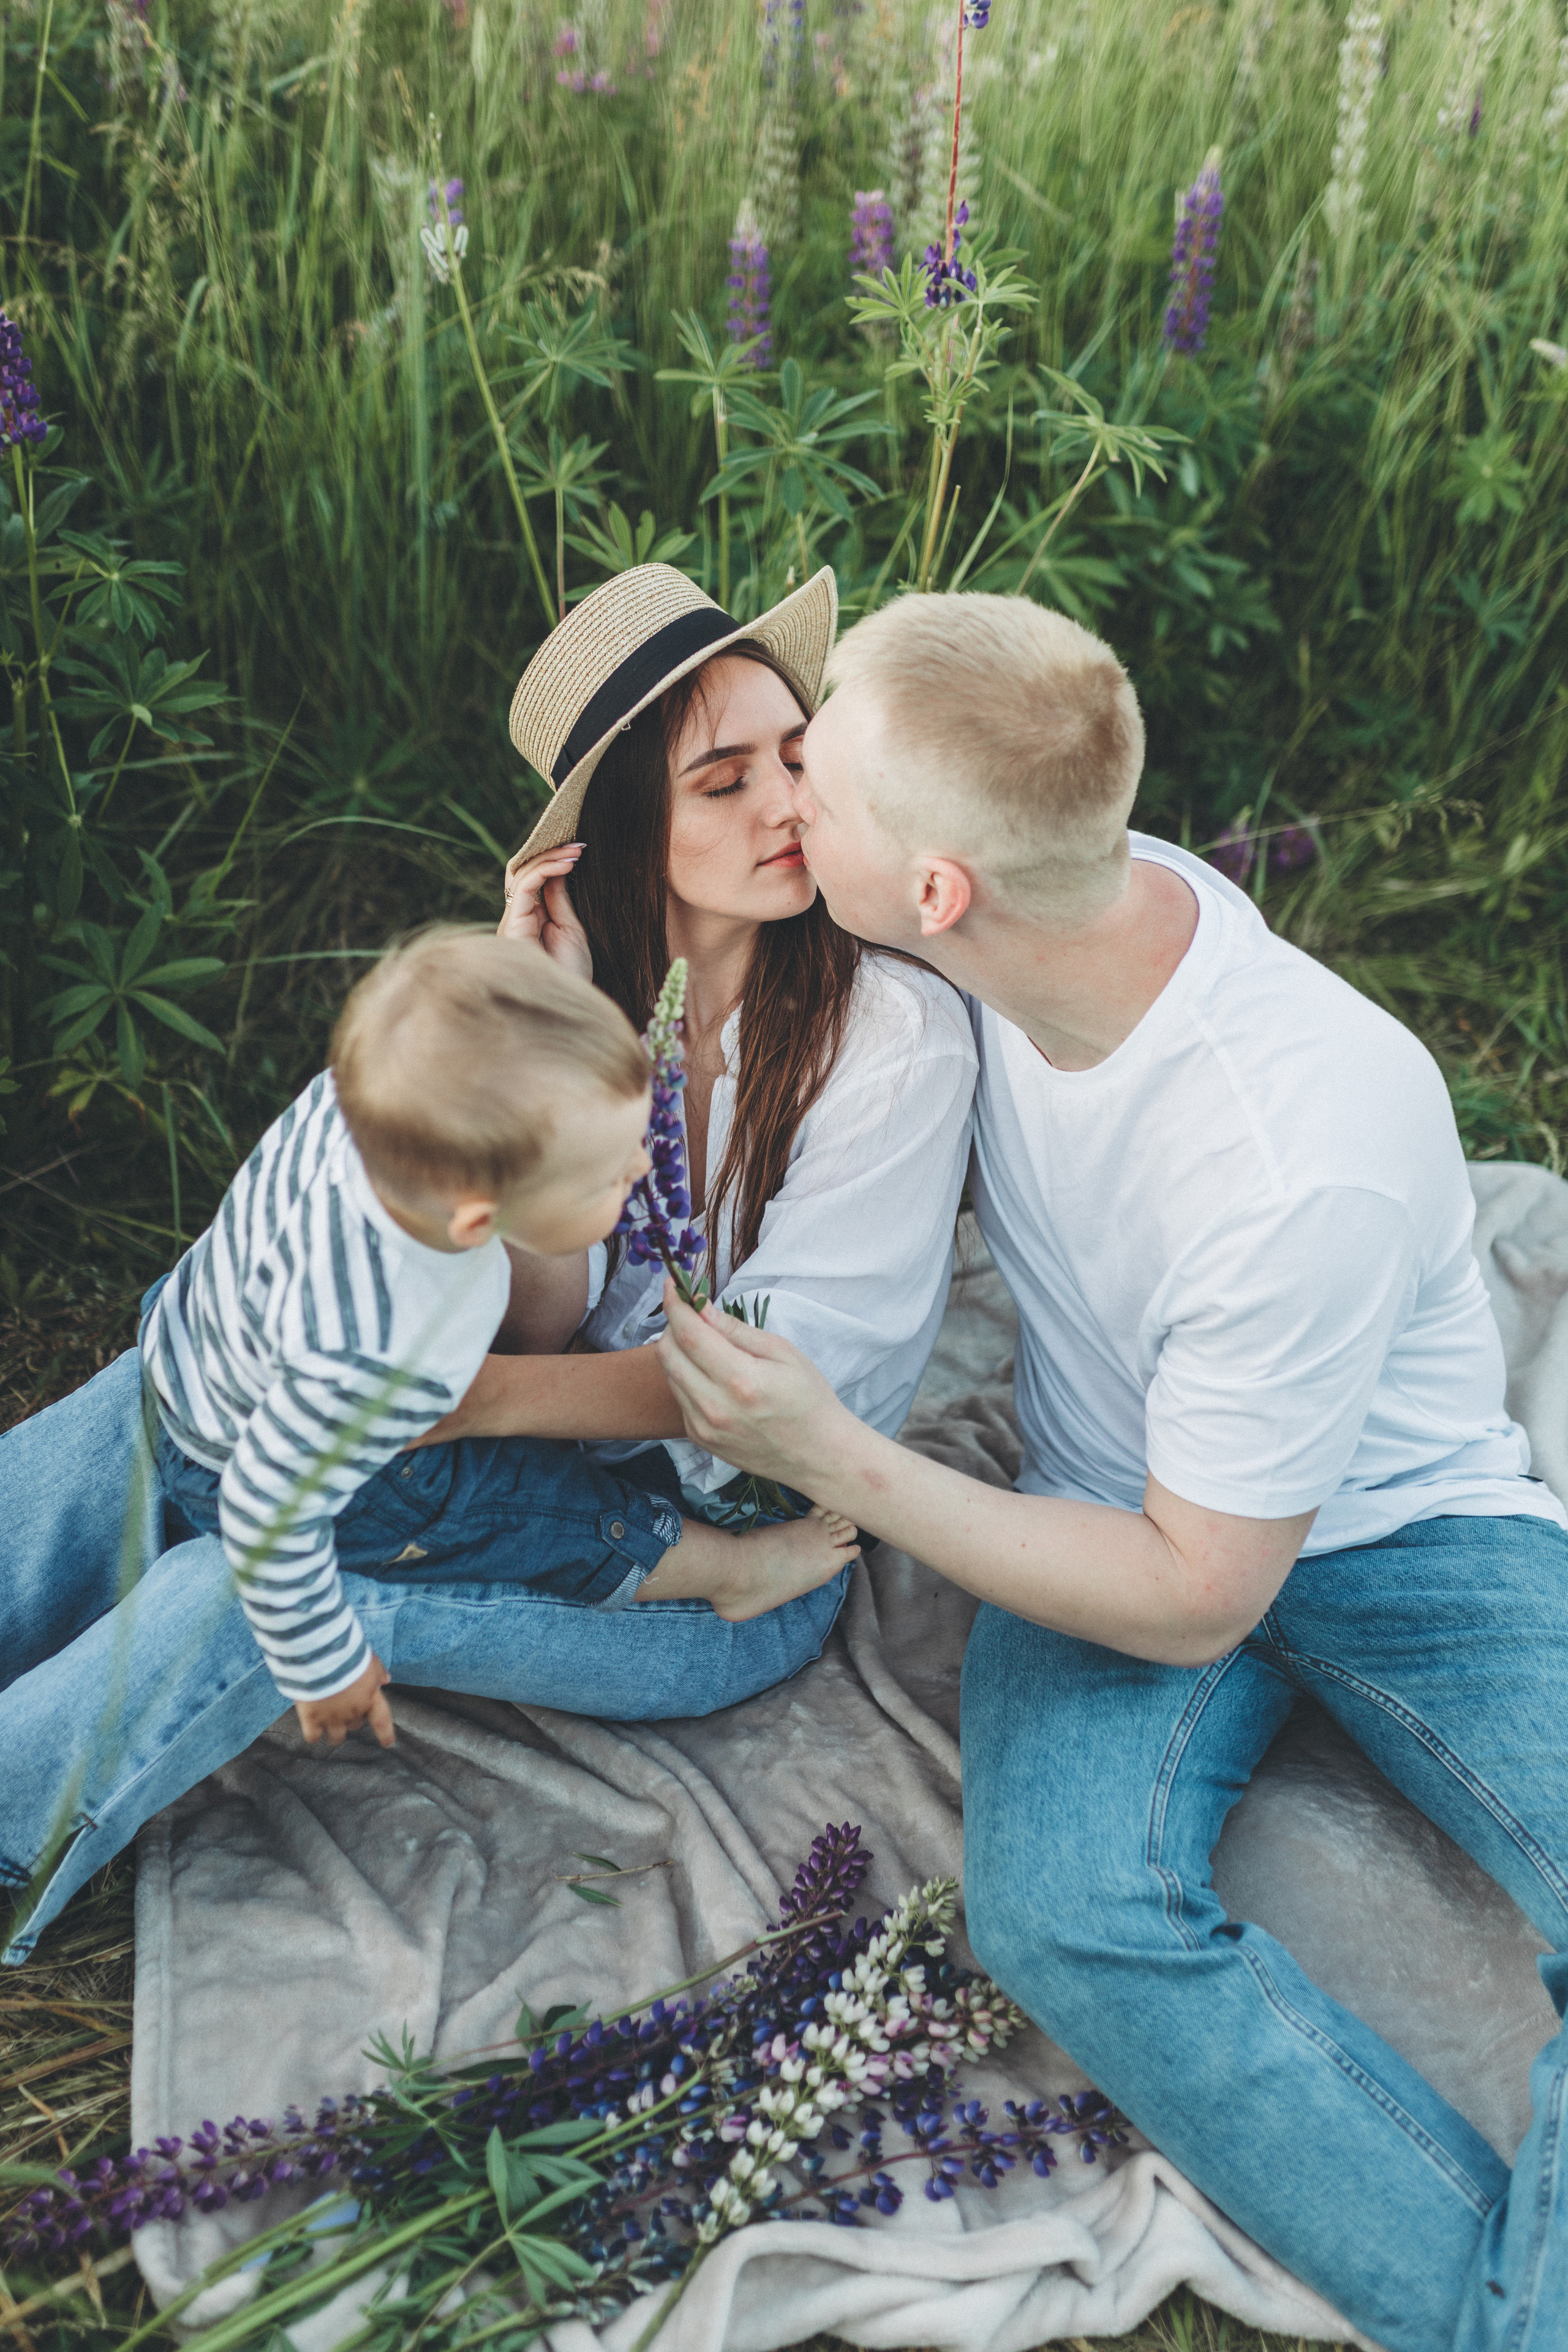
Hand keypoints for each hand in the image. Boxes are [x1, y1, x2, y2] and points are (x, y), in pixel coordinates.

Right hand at [294, 1652, 395, 1748]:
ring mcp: (331, 1717)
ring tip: (329, 1726)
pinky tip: (312, 1730)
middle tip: (343, 1708)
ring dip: (334, 1733)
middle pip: (355, 1725)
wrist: (319, 1655)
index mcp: (369, 1697)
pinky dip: (313, 1735)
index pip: (382, 1721)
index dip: (386, 1734)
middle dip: (351, 1719)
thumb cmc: (346, 1654)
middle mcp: (352, 1711)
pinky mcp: (311, 1718)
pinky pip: (313, 1737)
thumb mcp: (368, 1659)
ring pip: (336, 1737)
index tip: (388, 1743)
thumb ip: (377, 1671)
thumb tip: (386, 1679)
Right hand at [499, 843, 591, 980]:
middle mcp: (516, 919)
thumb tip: (557, 871)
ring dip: (550, 858)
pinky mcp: (512, 924)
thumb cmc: (571, 972)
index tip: (579, 851)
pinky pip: (524, 886)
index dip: (552, 861)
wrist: (570, 999)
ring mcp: (512, 921)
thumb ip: (559, 899)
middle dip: (549, 854)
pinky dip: (545, 870)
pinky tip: (567, 864)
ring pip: (521, 875)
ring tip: (576, 851)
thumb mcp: (569, 929)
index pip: (532, 879)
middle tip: (577, 845)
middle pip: (522, 873)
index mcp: (529, 920)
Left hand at [656, 1279, 843, 1489]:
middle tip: (693, 1315)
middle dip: (673, 1324)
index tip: (673, 1285)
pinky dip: (686, 1377)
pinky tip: (711, 1375)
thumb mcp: (782, 1353)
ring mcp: (704, 1427)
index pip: (689, 1334)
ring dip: (678, 1351)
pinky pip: (679, 1397)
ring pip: (669, 1375)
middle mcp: (715, 1407)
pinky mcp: (700, 1439)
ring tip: (706, 1344)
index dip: (675, 1305)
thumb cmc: (808, 1399)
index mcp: (741, 1380)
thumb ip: (737, 1330)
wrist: (818, 1455)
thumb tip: (701, 1307)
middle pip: (667, 1353)